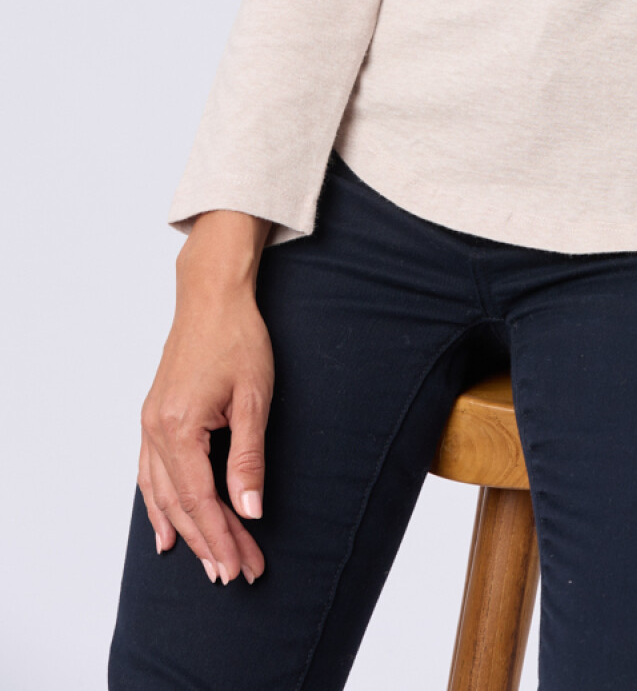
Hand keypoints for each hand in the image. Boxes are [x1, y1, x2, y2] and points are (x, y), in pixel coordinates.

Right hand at [138, 210, 273, 582]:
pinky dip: (157, 506)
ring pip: (161, 495)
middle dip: (209, 542)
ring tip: (207, 563)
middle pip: (180, 505)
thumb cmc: (238, 338)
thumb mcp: (254, 398)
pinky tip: (165, 530)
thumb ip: (249, 458)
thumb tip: (251, 511)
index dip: (222, 537)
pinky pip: (149, 475)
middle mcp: (155, 431)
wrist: (211, 297)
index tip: (243, 566)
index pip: (200, 500)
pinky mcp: (152, 418)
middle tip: (235, 573)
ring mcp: (149, 424)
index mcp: (180, 428)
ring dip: (184, 531)